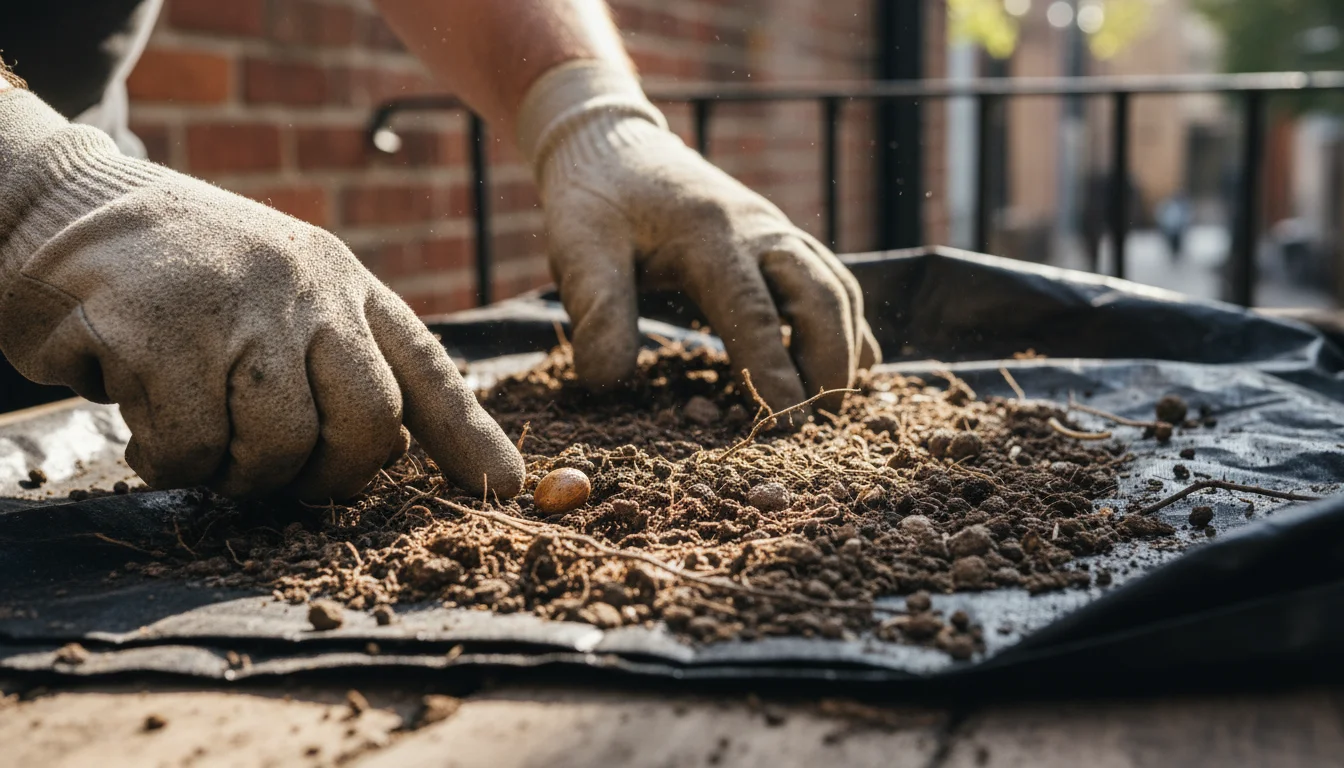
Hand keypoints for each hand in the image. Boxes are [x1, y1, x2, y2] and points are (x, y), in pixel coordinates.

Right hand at [0, 90, 522, 499]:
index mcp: (344, 281)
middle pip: (368, 426)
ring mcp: (237, 307)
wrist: (60, 208)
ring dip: (237, 472)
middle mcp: (306, 288)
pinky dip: (170, 462)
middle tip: (278, 474)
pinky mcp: (162, 333)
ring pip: (280, 449)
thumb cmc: (181, 276)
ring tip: (198, 434)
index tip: (506, 488)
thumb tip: (392, 454)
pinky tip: (145, 421)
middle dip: (329, 477)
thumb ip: (334, 358)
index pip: (427, 368)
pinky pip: (194, 452)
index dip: (471, 437)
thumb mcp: (278, 294)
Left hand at [518, 62, 879, 411]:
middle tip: (825, 420)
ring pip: (835, 286)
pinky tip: (848, 366)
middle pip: (819, 295)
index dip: (773, 371)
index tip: (785, 424)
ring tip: (836, 405)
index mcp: (708, 234)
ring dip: (845, 345)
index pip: (752, 311)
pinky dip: (845, 324)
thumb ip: (597, 310)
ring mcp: (777, 231)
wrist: (616, 147)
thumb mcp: (579, 249)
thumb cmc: (596, 203)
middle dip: (831, 360)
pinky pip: (831, 280)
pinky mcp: (782, 240)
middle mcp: (758, 229)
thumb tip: (607, 381)